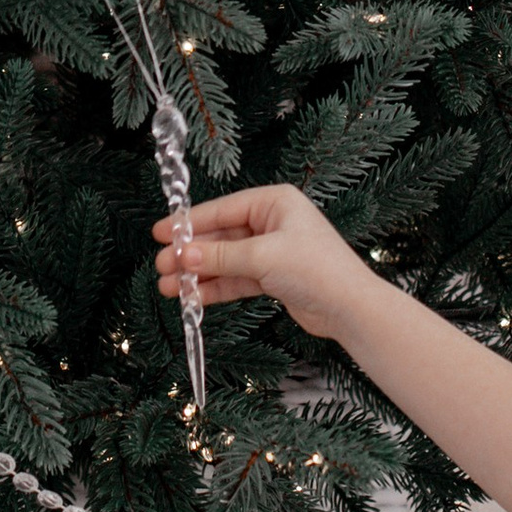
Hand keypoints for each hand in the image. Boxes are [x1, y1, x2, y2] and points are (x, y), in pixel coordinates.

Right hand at [155, 183, 372, 344]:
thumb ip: (220, 257)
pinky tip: (193, 298)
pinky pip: (236, 279)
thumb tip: (183, 256)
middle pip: (221, 236)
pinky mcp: (273, 277)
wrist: (350, 308)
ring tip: (169, 287)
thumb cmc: (317, 270)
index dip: (190, 222)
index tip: (161, 232)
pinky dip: (215, 288)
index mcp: (275, 203)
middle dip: (192, 254)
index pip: (223, 209)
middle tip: (162, 265)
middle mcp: (273, 223)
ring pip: (226, 260)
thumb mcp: (262, 257)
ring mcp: (273, 251)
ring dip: (199, 274)